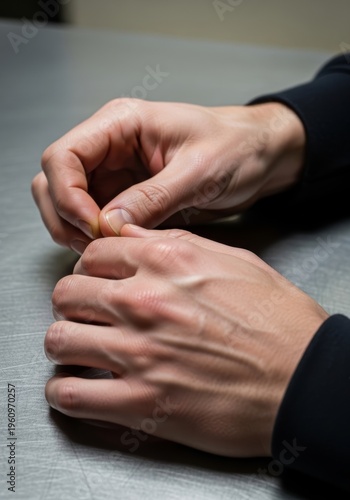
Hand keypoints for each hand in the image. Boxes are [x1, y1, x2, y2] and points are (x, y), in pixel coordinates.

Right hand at [32, 99, 304, 253]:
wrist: (259, 157)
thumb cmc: (237, 147)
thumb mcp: (198, 172)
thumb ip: (151, 198)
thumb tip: (107, 225)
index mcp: (121, 124)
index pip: (63, 156)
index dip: (67, 195)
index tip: (94, 226)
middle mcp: (109, 147)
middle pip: (54, 181)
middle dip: (66, 216)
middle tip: (95, 245)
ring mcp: (115, 172)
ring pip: (67, 203)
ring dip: (76, 230)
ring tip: (107, 249)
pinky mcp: (125, 196)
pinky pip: (94, 218)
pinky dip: (96, 237)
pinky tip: (118, 248)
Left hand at [44, 226, 326, 456]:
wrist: (304, 377)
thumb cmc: (276, 321)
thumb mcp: (232, 260)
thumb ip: (174, 245)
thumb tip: (132, 237)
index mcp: (165, 263)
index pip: (92, 255)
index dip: (89, 269)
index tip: (94, 281)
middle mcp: (143, 302)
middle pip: (66, 293)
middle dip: (71, 304)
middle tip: (84, 315)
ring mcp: (138, 353)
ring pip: (58, 340)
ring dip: (63, 345)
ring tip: (77, 352)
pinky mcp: (141, 403)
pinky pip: (72, 396)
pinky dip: (65, 393)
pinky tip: (76, 389)